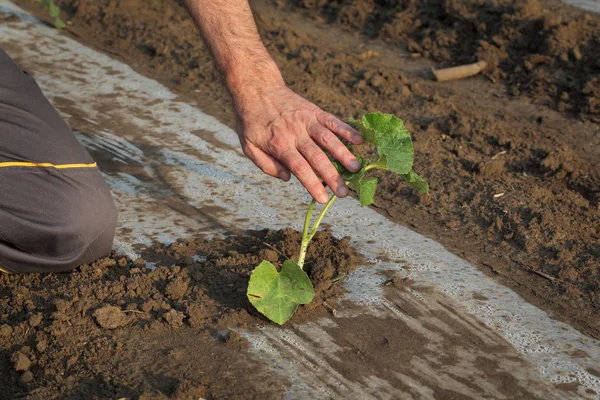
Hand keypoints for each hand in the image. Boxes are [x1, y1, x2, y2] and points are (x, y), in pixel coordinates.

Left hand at [234, 85, 362, 203]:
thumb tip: (287, 178)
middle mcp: (296, 133)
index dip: (312, 185)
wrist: (256, 89)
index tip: (323, 199)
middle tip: (344, 193)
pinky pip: (332, 120)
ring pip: (328, 139)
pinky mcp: (314, 111)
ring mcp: (307, 120)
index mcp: (279, 145)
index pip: (299, 168)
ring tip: (356, 169)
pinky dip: (346, 129)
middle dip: (332, 177)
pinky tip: (359, 140)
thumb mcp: (248, 146)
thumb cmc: (252, 122)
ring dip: (343, 154)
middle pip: (317, 157)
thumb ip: (266, 165)